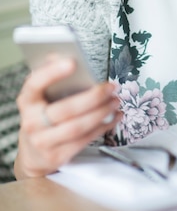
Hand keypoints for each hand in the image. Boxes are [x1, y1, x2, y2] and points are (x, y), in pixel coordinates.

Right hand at [14, 57, 121, 178]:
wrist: (34, 154)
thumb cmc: (42, 117)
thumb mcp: (41, 97)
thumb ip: (50, 77)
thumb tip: (62, 54)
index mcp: (27, 102)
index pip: (35, 84)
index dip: (52, 73)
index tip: (72, 62)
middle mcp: (32, 122)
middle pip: (66, 109)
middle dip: (93, 97)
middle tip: (111, 87)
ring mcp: (44, 141)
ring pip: (78, 126)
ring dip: (102, 112)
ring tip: (115, 101)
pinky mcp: (58, 156)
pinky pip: (85, 139)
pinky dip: (104, 127)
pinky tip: (114, 117)